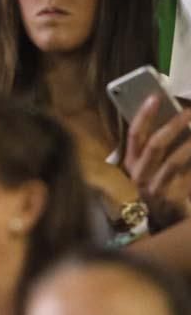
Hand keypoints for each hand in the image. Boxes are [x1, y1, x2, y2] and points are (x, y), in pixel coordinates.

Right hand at [124, 95, 190, 230]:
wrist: (167, 218)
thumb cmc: (159, 183)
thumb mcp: (150, 165)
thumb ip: (155, 146)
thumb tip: (174, 117)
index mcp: (131, 163)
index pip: (134, 134)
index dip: (144, 115)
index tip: (156, 97)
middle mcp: (139, 176)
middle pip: (155, 145)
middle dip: (173, 125)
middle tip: (190, 111)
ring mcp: (156, 189)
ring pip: (175, 160)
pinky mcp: (174, 198)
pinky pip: (190, 175)